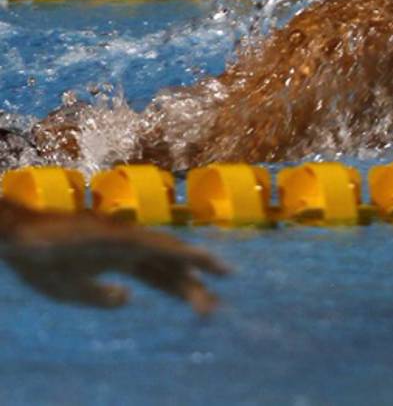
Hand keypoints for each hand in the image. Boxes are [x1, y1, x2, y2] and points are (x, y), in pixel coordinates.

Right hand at [0, 204, 228, 312]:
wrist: (19, 243)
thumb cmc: (42, 263)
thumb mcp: (73, 292)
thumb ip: (102, 298)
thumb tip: (128, 299)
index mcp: (122, 260)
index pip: (161, 277)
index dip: (183, 289)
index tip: (207, 306)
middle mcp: (131, 246)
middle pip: (170, 268)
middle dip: (194, 286)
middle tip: (218, 307)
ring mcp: (127, 237)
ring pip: (170, 251)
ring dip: (197, 263)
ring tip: (224, 273)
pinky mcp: (119, 234)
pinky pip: (154, 243)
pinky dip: (177, 250)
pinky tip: (196, 257)